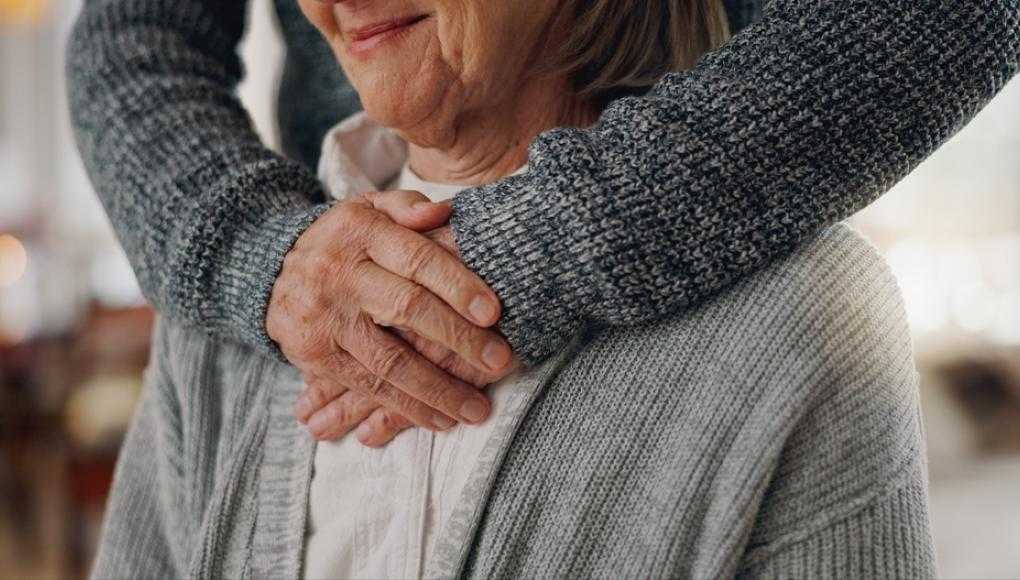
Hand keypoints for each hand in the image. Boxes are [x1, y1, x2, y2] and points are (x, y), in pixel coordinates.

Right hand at [268, 190, 513, 435]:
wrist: (270, 270)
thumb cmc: (344, 240)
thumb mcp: (370, 209)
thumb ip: (408, 209)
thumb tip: (444, 211)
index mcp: (360, 231)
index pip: (416, 259)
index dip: (457, 285)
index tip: (493, 312)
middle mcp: (338, 273)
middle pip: (406, 309)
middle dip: (457, 339)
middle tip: (499, 361)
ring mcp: (325, 318)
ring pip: (388, 360)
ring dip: (437, 389)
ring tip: (476, 408)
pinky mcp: (314, 356)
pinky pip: (366, 386)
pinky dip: (405, 407)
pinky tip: (439, 419)